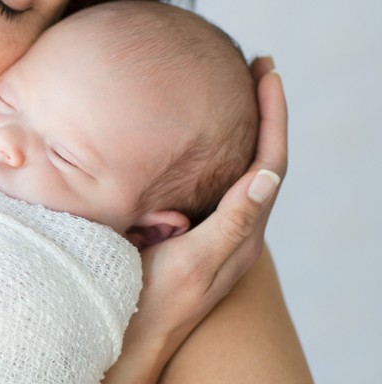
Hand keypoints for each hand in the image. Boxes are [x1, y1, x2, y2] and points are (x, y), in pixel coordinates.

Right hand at [107, 57, 287, 381]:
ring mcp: (215, 228)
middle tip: (258, 68)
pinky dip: (215, 149)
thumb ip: (233, 223)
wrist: (130, 333)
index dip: (272, 116)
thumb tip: (268, 177)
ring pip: (239, 167)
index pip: (270, 161)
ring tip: (236, 90)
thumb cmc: (157, 302)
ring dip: (243, 126)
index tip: (266, 73)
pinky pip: (213, 181)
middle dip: (264, 111)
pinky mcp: (192, 230)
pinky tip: (195, 136)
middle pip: (263, 157)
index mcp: (243, 231)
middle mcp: (236, 226)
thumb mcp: (196, 263)